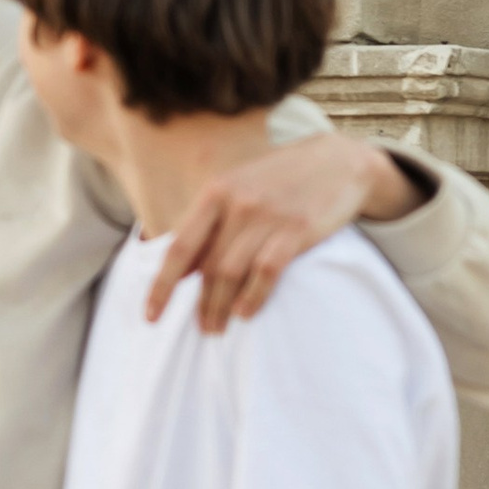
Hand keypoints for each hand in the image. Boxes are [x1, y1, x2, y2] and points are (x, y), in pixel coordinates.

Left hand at [147, 137, 415, 335]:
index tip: (151, 315)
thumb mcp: (238, 187)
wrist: (338, 160)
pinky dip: (253, 297)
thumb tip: (185, 270)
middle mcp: (237, 204)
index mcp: (215, 193)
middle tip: (201, 329)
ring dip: (221, 307)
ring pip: (232, 273)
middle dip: (200, 305)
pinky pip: (266, 272)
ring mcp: (267, 217)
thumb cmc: (280, 179)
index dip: (161, 286)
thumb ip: (211, 223)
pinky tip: (246, 313)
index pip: (179, 248)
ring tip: (217, 328)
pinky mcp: (297, 229)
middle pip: (208, 267)